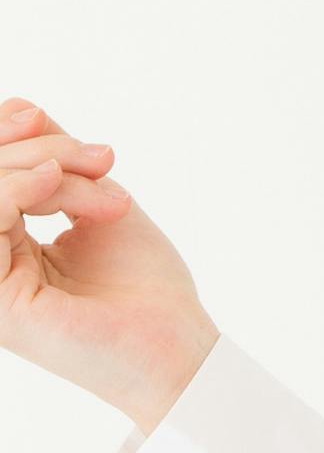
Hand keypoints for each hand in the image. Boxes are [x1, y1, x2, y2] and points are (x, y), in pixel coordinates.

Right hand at [0, 96, 218, 429]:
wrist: (177, 343)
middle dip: (40, 148)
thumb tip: (21, 109)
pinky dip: (13, 189)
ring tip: (99, 178)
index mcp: (6, 244)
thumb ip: (57, 161)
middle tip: (100, 158)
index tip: (44, 119)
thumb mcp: (98, 202)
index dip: (6, 135)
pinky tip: (51, 183)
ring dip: (41, 167)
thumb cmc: (145, 286)